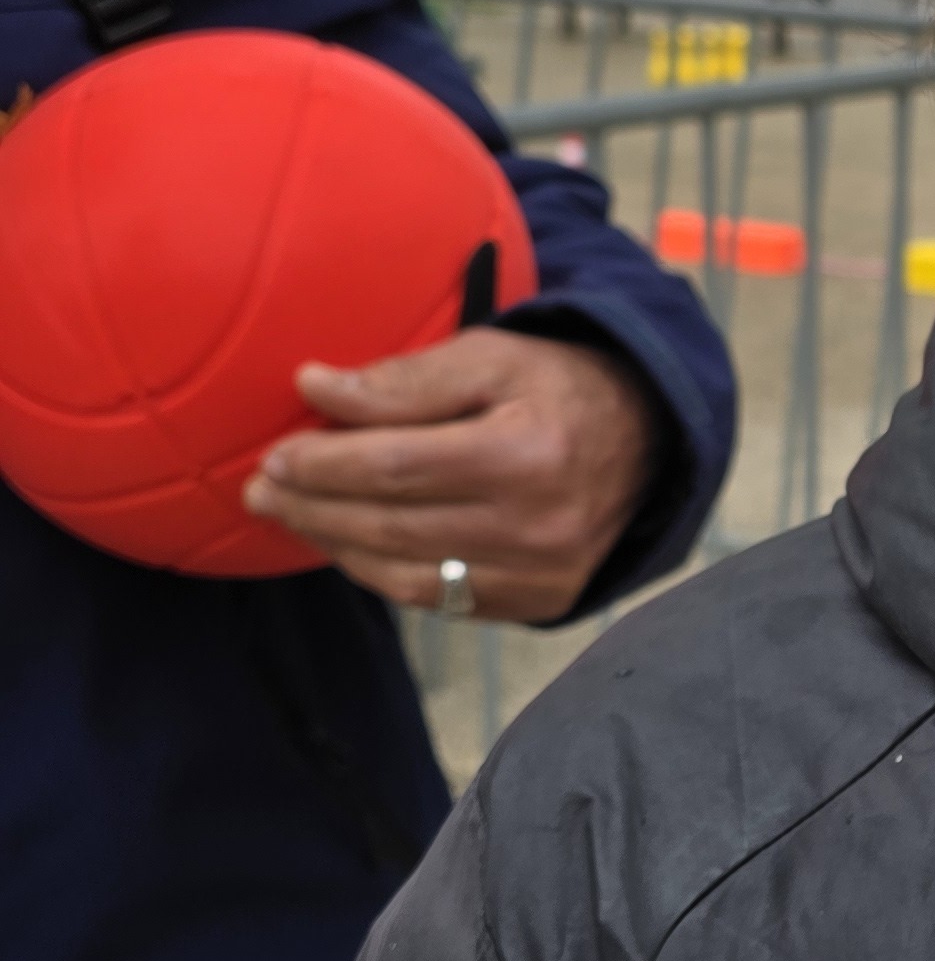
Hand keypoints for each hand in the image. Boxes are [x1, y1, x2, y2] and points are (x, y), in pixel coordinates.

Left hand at [245, 329, 661, 624]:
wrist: (647, 443)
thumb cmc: (557, 388)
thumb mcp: (492, 358)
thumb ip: (405, 379)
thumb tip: (313, 387)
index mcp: (527, 453)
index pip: (396, 467)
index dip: (325, 464)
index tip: (276, 452)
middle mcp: (537, 525)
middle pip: (392, 526)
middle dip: (313, 508)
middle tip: (262, 490)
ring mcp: (540, 574)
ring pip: (405, 575)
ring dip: (335, 547)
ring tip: (292, 516)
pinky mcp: (538, 602)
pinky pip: (436, 601)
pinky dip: (380, 574)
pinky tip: (349, 544)